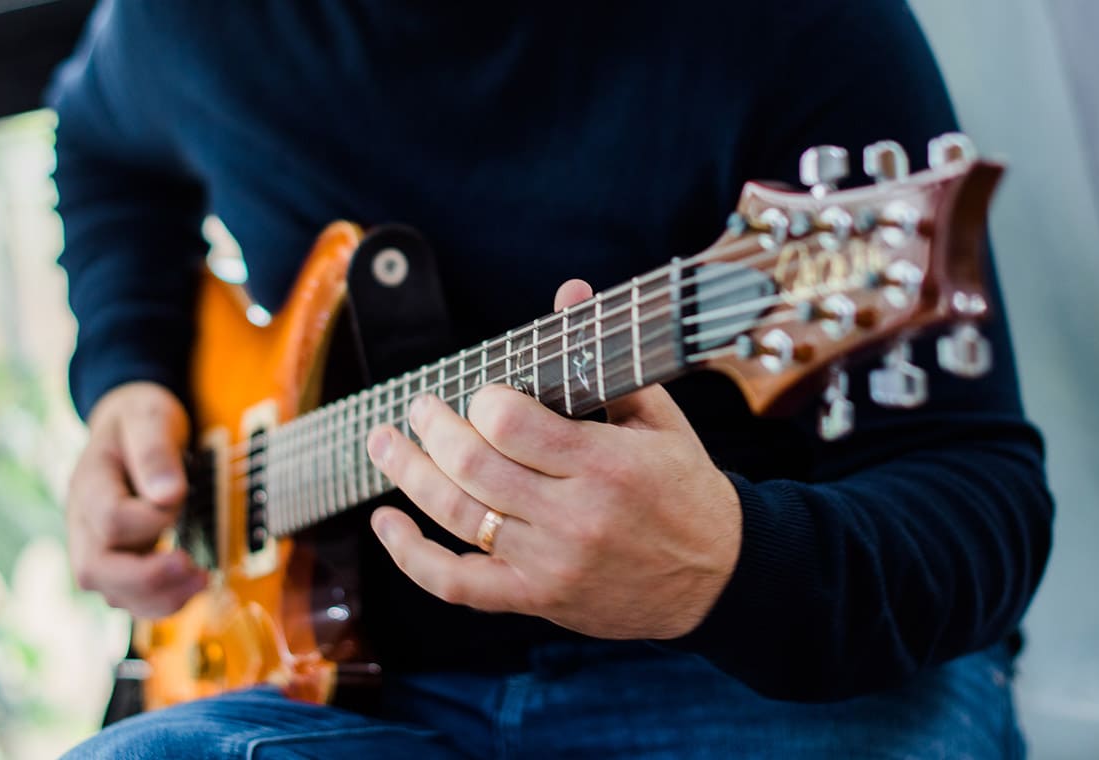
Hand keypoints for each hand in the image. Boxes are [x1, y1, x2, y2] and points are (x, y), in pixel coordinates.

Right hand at [66, 381, 206, 617]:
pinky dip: (160, 600)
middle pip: (95, 570)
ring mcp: (97, 544)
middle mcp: (84, 521)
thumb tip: (167, 495)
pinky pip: (129, 596)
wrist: (129, 424)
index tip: (179, 496)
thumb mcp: (149, 416)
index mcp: (89, 483)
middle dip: (148, 579)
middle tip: (195, 569)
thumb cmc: (140, 418)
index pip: (110, 519)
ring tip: (202, 581)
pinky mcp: (117, 559)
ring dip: (158, 598)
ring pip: (111, 593)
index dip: (151, 518)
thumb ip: (155, 451)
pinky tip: (191, 586)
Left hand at [367, 280, 742, 639]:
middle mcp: (573, 518)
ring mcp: (549, 565)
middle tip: (418, 407)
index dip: (482, 401)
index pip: (511, 424)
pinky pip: (455, 584)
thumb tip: (569, 290)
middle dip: (432, 428)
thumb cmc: (685, 490)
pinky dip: (410, 554)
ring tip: (382, 442)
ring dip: (406, 472)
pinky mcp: (535, 599)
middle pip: (472, 465)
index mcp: (607, 466)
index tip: (481, 392)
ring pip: (455, 515)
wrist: (716, 578)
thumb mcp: (659, 420)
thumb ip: (608, 359)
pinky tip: (385, 521)